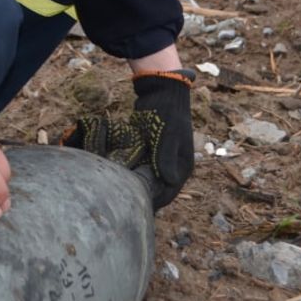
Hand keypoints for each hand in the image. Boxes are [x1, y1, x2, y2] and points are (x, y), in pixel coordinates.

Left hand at [62, 71, 193, 210]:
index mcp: (182, 166)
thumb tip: (169, 181)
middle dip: (143, 197)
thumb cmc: (166, 113)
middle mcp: (174, 166)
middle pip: (158, 189)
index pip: (168, 193)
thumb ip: (166, 157)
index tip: (134, 209)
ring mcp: (162, 159)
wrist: (161, 91)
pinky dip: (133, 174)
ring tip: (118, 194)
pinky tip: (118, 178)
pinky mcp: (151, 152)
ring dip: (137, 186)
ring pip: (149, 180)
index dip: (153, 203)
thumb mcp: (167, 134)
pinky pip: (142, 169)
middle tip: (122, 204)